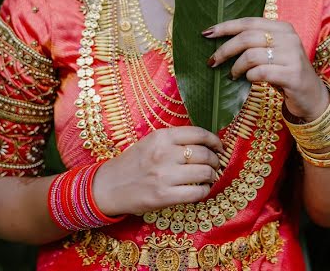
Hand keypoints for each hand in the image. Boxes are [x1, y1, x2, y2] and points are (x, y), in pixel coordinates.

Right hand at [92, 126, 223, 216]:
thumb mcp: (150, 142)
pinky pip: (196, 192)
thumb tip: (204, 144)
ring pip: (204, 172)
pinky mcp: (164, 196)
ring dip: (212, 176)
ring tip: (210, 177)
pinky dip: (204, 191)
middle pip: (204, 153)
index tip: (219, 146)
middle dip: (215, 160)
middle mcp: (164, 153)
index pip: (198, 133)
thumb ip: (173, 140)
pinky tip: (202, 190)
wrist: (109, 186)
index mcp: (161, 137)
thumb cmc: (132, 163)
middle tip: (216, 164)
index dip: (214, 140)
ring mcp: (164, 176)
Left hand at [204, 18, 329, 121]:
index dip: (225, 27)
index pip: (249, 21)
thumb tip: (219, 40)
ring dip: (236, 67)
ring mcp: (292, 56)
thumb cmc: (285, 73)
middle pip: (247, 37)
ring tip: (232, 75)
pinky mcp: (293, 74)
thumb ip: (254, 42)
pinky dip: (249, 77)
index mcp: (283, 28)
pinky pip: (260, 72)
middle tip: (212, 61)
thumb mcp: (273, 52)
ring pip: (251, 55)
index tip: (206, 33)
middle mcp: (289, 38)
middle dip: (225, 49)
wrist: (312, 97)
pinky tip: (249, 80)